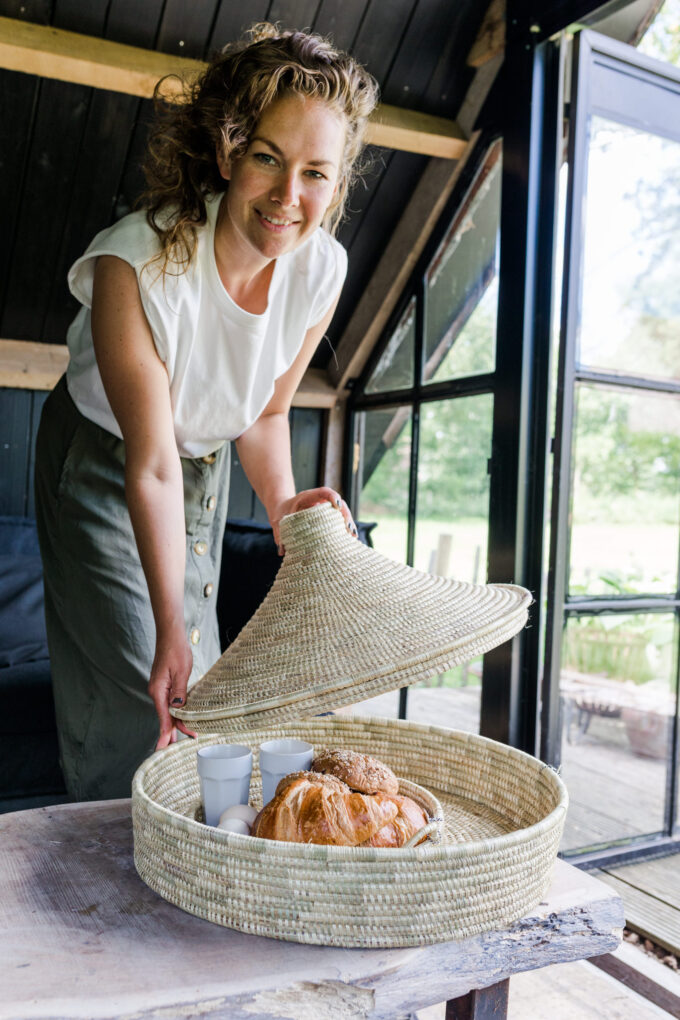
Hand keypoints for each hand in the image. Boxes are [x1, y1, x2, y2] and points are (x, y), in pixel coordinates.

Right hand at [148, 633, 197, 748]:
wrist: (170, 635)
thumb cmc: (176, 650)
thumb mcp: (181, 671)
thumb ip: (179, 692)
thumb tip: (178, 709)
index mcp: (158, 691)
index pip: (164, 717)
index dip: (167, 732)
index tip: (164, 748)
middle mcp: (156, 692)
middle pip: (165, 716)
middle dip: (172, 732)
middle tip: (176, 750)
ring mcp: (160, 689)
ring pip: (168, 710)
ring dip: (176, 723)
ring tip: (184, 737)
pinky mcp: (165, 685)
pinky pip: (170, 703)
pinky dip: (176, 712)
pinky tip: (182, 719)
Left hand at [271, 487, 356, 554]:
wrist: (282, 509)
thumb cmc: (281, 513)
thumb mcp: (278, 521)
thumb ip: (279, 533)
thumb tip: (282, 550)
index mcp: (307, 497)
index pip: (324, 492)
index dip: (332, 496)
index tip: (337, 506)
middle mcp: (320, 501)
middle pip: (338, 503)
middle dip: (345, 514)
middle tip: (348, 529)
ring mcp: (325, 509)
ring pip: (341, 512)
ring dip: (348, 523)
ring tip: (352, 536)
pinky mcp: (327, 517)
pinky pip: (339, 520)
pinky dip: (344, 528)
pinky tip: (349, 539)